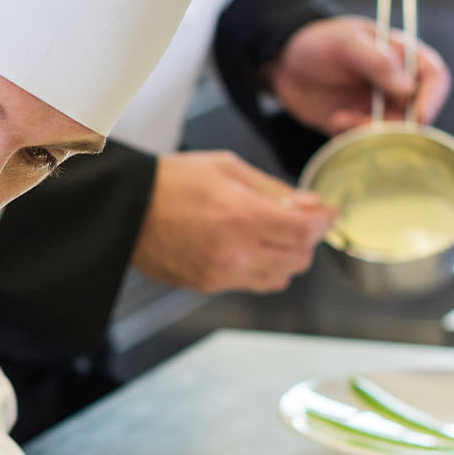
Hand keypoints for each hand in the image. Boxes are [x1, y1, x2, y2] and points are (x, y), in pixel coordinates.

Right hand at [132, 151, 338, 293]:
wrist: (126, 208)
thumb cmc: (171, 181)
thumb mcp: (228, 168)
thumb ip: (274, 190)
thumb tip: (311, 205)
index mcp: (243, 217)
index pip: (307, 231)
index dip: (325, 222)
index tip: (328, 213)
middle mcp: (236, 252)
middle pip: (299, 259)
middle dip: (308, 239)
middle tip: (299, 219)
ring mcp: (221, 274)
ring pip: (280, 277)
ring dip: (288, 257)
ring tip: (273, 235)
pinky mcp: (207, 286)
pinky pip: (253, 284)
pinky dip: (263, 269)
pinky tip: (249, 248)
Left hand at [265, 15, 450, 134]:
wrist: (282, 64)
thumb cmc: (317, 43)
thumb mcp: (346, 43)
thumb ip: (377, 62)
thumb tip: (408, 89)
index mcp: (403, 55)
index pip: (434, 76)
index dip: (433, 98)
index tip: (419, 117)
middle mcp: (396, 84)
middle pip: (418, 112)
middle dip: (398, 125)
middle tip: (369, 124)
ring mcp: (378, 106)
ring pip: (392, 132)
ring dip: (371, 132)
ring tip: (342, 119)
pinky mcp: (358, 124)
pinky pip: (368, 141)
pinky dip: (354, 138)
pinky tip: (335, 120)